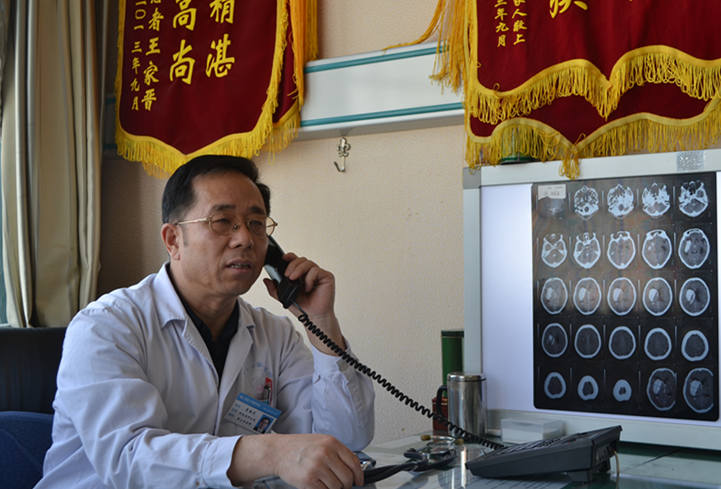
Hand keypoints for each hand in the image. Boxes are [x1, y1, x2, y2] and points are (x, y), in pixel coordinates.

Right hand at [228, 433, 363, 488]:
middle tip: (341, 485)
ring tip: (325, 482)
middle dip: (346, 484)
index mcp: (332, 443)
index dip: (359, 475)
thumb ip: (337, 453)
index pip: (354, 462)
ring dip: (334, 488)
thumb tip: (353, 469)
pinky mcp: (308, 480)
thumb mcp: (321, 442)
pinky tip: (317, 484)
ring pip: (337, 487)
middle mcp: (326, 453)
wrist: (278, 451)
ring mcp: (317, 467)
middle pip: (347, 477)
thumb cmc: (299, 446)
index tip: (359, 481)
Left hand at [263, 252, 333, 315]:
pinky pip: (316, 271)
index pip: (296, 260)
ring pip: (308, 263)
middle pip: (301, 259)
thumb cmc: (302, 308)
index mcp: (301, 274)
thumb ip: (275, 290)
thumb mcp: (284, 298)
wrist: (313, 318)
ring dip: (299, 270)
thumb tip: (266, 280)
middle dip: (292, 265)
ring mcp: (319, 274)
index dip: (290, 256)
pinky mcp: (327, 277)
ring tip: (293, 279)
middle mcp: (310, 272)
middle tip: (287, 275)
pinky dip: (309, 278)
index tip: (282, 258)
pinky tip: (307, 288)